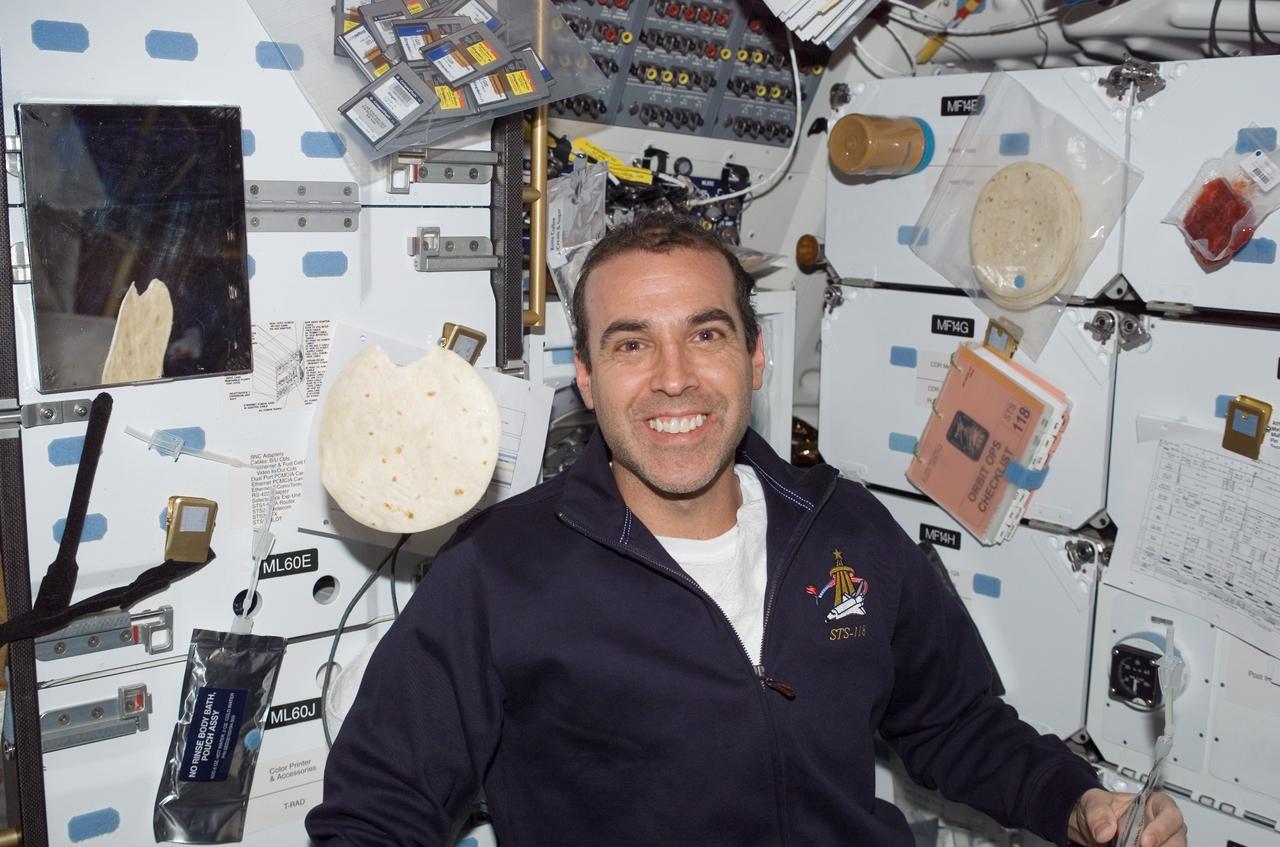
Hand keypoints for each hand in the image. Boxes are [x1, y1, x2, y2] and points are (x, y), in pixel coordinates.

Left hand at [1067, 787, 1186, 846]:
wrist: (1091, 826)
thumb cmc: (1100, 809)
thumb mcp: (1093, 802)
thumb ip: (1098, 812)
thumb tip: (1105, 831)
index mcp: (1155, 804)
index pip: (1170, 814)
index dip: (1162, 828)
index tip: (1145, 841)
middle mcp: (1163, 826)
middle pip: (1177, 839)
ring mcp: (1161, 843)